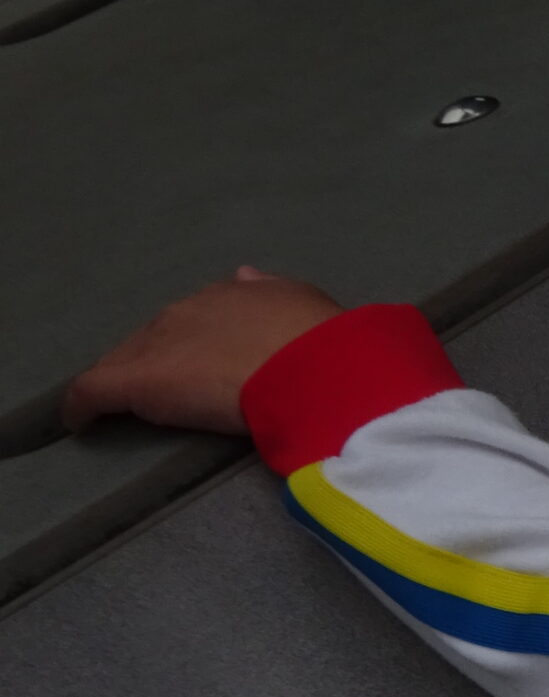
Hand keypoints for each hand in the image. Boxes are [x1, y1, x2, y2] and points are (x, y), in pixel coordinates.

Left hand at [62, 267, 344, 436]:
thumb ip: (272, 293)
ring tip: (122, 404)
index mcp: (229, 295)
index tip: (201, 362)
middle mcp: (187, 311)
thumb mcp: (305, 303)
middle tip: (166, 389)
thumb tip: (245, 275)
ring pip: (124, 359)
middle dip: (156, 359)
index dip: (194, 342)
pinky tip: (80, 422)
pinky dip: (83, 406)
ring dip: (123, 378)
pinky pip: (93, 392)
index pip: (196, 318)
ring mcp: (157, 345)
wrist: (312, 367)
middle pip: (155, 336)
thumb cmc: (320, 342)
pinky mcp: (133, 382)